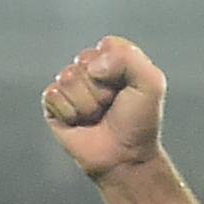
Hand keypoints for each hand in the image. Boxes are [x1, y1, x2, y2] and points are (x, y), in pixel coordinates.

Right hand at [41, 37, 166, 181]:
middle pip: (84, 61)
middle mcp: (90, 69)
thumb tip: (92, 67)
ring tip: (97, 116)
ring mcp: (70, 86)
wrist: (123, 157)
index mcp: (113, 59)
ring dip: (87, 104)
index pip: (106, 46)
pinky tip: (79, 122)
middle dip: (101, 89)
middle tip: (111, 105)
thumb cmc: (138, 122)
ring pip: (68, 78)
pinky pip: (53, 95)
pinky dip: (69, 112)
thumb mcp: (150, 84)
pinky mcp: (53, 104)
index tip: (126, 88)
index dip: (117, 68)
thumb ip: (129, 59)